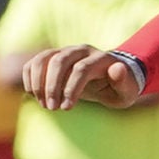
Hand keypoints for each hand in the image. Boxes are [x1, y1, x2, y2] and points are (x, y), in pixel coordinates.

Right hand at [19, 45, 142, 109]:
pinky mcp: (53, 57)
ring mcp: (66, 51)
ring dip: (38, 82)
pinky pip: (35, 62)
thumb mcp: (128, 91)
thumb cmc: (120, 89)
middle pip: (59, 61)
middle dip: (52, 86)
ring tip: (43, 104)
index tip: (66, 108)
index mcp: (100, 58)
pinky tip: (34, 95)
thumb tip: (117, 69)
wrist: (111, 78)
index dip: (71, 89)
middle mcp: (81, 50)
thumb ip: (123, 81)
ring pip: (43, 58)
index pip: (81, 69)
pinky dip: (30, 77)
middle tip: (51, 109)